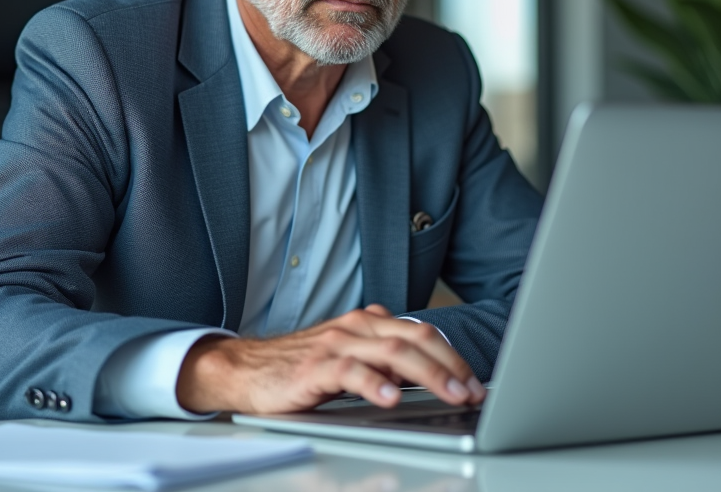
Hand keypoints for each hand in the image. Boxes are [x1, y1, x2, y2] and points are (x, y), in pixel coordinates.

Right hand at [176, 304, 486, 413]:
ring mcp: (336, 345)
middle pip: (415, 338)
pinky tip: (392, 398)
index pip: (422, 332)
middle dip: (450, 365)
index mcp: (369, 323)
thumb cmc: (301, 368)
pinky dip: (376, 384)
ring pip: (392, 352)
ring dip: (428, 375)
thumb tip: (429, 378)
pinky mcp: (314, 367)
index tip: (474, 383)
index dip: (453, 356)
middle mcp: (356, 328)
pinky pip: (351, 371)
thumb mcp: (351, 359)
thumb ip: (385, 362)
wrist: (246, 369)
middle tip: (472, 392)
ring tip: (449, 394)